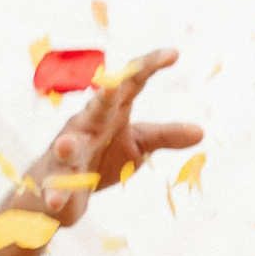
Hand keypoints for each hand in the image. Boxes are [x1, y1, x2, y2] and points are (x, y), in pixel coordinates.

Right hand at [11, 48, 201, 236]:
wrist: (64, 186)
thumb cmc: (103, 157)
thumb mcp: (137, 144)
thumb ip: (165, 136)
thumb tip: (201, 131)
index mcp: (110, 111)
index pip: (130, 83)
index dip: (149, 67)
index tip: (174, 54)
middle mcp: (87, 124)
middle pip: (96, 107)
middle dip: (101, 98)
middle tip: (108, 88)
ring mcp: (68, 151)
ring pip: (67, 146)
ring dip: (67, 146)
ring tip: (65, 145)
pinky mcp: (56, 180)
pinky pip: (55, 188)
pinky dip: (55, 194)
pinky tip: (53, 201)